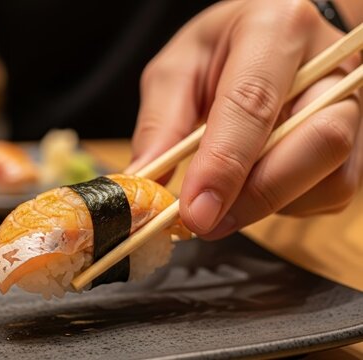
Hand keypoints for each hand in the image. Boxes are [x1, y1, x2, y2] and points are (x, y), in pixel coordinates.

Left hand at [127, 0, 361, 238]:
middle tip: (204, 222)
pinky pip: (329, 195)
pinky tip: (253, 186)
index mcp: (278, 29)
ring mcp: (355, 108)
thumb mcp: (177, 68)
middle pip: (317, 143)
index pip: (254, 104)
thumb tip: (146, 180)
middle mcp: (333, 67)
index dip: (224, 165)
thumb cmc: (223, 49)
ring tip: (224, 200)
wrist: (273, 38)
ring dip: (268, 205)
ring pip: (332, 179)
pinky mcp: (359, 146)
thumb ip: (161, 121)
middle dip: (255, 196)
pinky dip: (285, 205)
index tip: (194, 211)